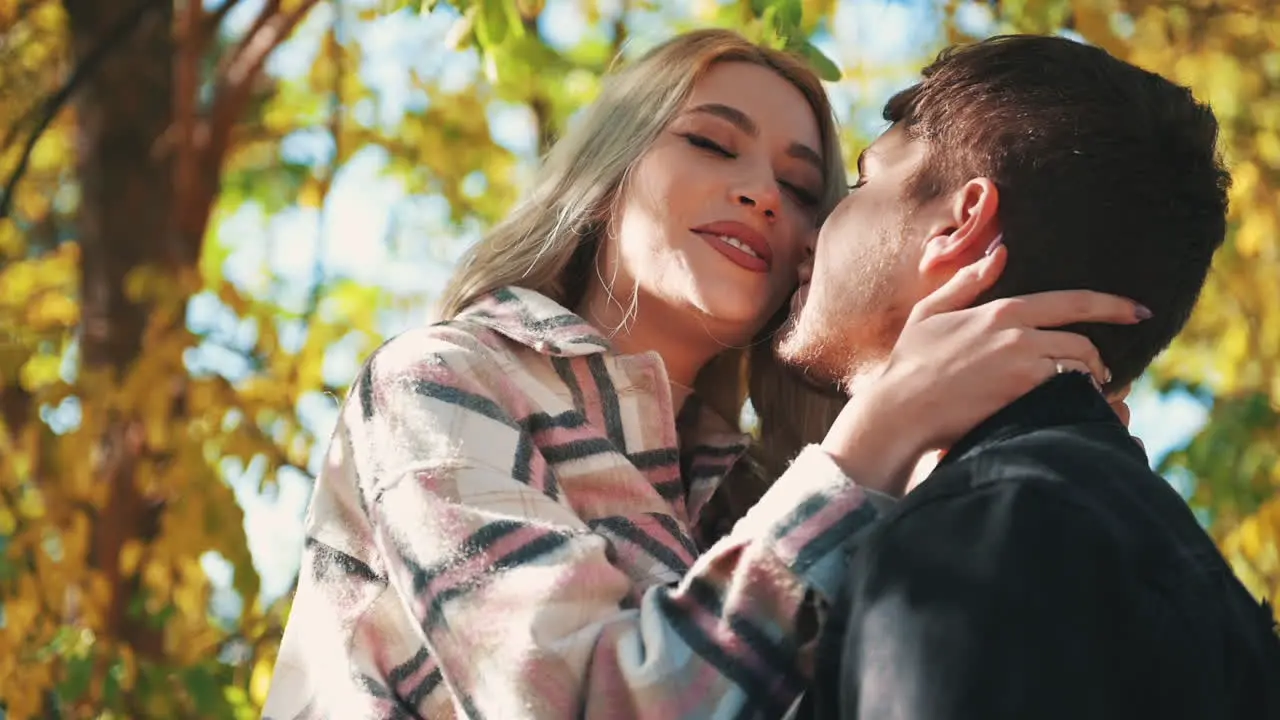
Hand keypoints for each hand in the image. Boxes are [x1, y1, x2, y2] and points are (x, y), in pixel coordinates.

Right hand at [821, 243, 1150, 496]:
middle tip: (1099, 374)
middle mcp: (1017, 334)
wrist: (900, 409)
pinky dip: (1074, 402)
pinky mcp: (1023, 395)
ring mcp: (1022, 365)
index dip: (1112, 305)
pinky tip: (1067, 411)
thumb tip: (999, 252)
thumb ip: (967, 282)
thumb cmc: (909, 364)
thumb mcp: (931, 314)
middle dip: (1097, 360)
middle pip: (1081, 343)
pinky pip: (1067, 395)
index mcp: (1000, 311)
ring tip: (1081, 396)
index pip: (1071, 302)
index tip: (1140, 311)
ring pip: (1079, 370)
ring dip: (1087, 383)